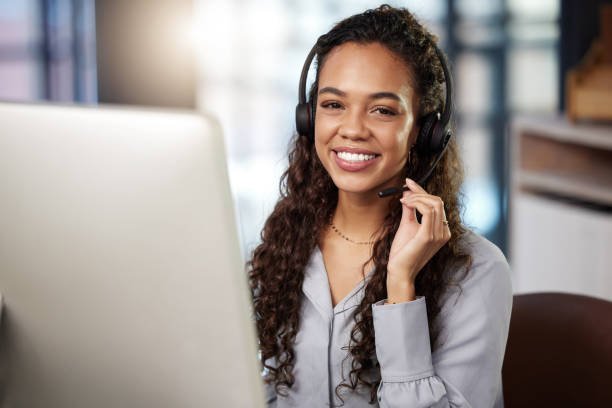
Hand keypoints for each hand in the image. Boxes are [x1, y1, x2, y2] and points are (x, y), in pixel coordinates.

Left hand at [386, 178, 450, 301]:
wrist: (399, 270)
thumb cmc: (403, 251)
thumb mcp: (407, 225)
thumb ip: (410, 210)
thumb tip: (408, 194)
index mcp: (441, 230)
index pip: (437, 204)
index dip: (422, 191)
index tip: (409, 183)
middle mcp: (444, 232)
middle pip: (437, 201)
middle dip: (420, 192)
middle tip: (403, 191)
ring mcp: (438, 235)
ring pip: (434, 204)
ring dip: (416, 197)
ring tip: (402, 200)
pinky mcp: (428, 236)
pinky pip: (428, 211)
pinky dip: (416, 203)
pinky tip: (406, 204)